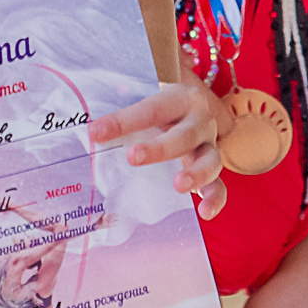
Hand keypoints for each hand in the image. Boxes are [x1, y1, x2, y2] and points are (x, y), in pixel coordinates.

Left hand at [90, 77, 229, 218]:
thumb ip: (119, 100)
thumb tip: (88, 122)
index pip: (151, 108)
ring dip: (196, 173)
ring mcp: (209, 146)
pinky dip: (215, 199)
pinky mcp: (213, 171)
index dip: (123, 120)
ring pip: (210, 160)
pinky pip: (219, 186)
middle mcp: (200, 120)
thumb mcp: (141, 94)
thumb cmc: (156, 104)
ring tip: (178, 185)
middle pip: (183, 134)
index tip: (95, 133)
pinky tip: (205, 213)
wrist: (186, 108)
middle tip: (133, 157)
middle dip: (159, 147)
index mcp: (180, 97)